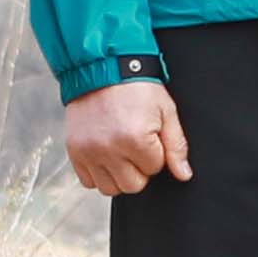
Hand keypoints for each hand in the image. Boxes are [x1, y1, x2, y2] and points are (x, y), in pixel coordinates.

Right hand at [60, 77, 190, 197]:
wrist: (101, 67)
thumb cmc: (137, 87)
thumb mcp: (166, 111)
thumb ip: (176, 146)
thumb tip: (184, 175)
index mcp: (135, 139)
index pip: (154, 169)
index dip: (156, 152)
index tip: (149, 134)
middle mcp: (109, 149)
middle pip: (133, 185)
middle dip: (139, 169)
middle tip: (136, 145)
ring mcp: (89, 152)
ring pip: (110, 189)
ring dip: (119, 175)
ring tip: (120, 152)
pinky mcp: (74, 151)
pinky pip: (89, 181)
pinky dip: (98, 173)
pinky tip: (105, 153)